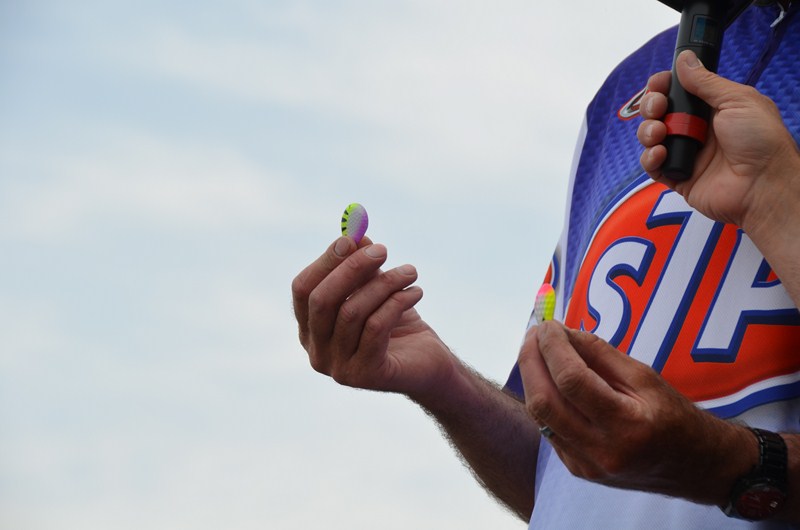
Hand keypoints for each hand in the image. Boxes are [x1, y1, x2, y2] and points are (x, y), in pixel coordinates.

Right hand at [292, 236, 453, 398]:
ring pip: (352, 312)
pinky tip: (416, 292)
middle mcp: (317, 352)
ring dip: (384, 283)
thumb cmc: (397, 324)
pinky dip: (397, 302)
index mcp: (310, 330)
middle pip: (322, 301)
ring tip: (410, 271)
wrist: (428, 365)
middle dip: (352, 269)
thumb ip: (361, 265)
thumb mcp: (376, 289)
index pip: (303, 290)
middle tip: (382, 249)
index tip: (351, 238)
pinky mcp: (365, 375)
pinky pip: (375, 328)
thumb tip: (356, 235)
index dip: (325, 262)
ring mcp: (338, 368)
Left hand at [517, 321, 755, 505]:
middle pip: (543, 401)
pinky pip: (547, 428)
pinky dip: (542, 397)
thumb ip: (600, 353)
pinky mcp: (576, 469)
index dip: (553, 347)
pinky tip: (548, 378)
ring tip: (537, 349)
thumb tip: (562, 332)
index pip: (571, 380)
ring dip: (531, 377)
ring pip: (538, 416)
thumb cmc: (675, 415)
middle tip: (534, 333)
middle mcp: (601, 451)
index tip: (548, 324)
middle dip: (531, 360)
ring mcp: (585, 466)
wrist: (694, 467)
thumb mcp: (645, 376)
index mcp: (627, 425)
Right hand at [638, 50, 799, 233]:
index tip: (659, 84)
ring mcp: (684, 153)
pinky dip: (650, 158)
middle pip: (657, 112)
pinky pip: (651, 166)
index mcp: (710, 109)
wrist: (763, 184)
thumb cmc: (761, 142)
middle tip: (659, 108)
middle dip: (650, 106)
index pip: (677, 92)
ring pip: (650, 137)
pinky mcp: (677, 176)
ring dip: (647, 131)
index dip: (663, 86)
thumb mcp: (737, 100)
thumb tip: (685, 60)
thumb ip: (706, 82)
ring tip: (660, 134)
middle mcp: (695, 129)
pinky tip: (661, 153)